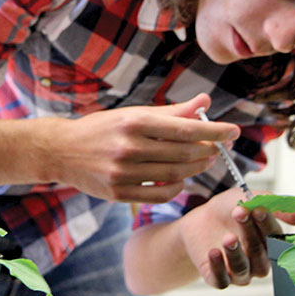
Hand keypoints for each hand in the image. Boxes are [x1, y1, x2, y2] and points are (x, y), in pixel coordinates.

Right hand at [52, 93, 239, 201]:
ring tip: (202, 161)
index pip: (185, 129)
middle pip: (184, 154)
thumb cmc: (101, 129)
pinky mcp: (117, 194)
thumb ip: (170, 111)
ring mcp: (122, 173)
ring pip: (174, 175)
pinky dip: (176, 188)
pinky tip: (179, 179)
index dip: (214, 131)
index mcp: (133, 122)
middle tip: (215, 148)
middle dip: (207, 151)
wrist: (61, 150)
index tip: (233, 131)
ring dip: (195, 169)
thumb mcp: (132, 114)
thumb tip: (204, 101)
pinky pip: (159, 195)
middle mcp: (128, 148)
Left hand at [179, 187, 294, 288]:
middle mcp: (258, 260)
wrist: (198, 219)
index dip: (267, 223)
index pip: (274, 236)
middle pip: (259, 252)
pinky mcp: (218, 277)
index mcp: (270, 242)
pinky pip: (222, 280)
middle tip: (238, 213)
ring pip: (243, 269)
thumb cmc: (227, 210)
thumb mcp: (249, 199)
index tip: (258, 209)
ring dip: (235, 253)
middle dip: (249, 232)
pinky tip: (213, 252)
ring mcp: (239, 270)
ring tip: (227, 237)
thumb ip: (276, 205)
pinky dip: (218, 267)